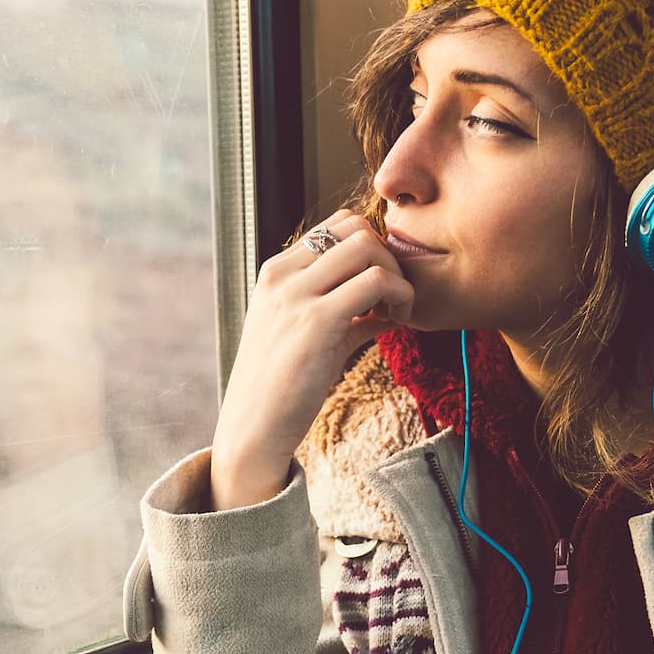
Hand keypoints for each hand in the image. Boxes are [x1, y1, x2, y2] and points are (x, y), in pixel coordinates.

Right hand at [209, 210, 414, 509]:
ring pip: (367, 247)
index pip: (335, 225)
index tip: (379, 284)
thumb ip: (341, 313)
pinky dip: (399, 297)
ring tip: (396, 310)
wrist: (253, 428)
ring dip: (396, 274)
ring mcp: (298, 296)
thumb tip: (384, 308)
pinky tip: (395, 323)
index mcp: (275, 273)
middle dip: (387, 255)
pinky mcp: (318, 322)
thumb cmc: (280, 388)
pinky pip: (376, 282)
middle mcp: (283, 276)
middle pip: (355, 227)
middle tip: (394, 296)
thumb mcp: (306, 337)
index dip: (370, 247)